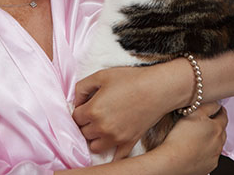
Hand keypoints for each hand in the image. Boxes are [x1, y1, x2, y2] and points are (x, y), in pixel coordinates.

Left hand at [72, 64, 187, 157]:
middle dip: (86, 123)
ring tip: (102, 127)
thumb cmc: (131, 79)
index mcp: (93, 110)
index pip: (75, 117)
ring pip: (94, 146)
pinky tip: (110, 147)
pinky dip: (111, 155)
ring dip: (95, 138)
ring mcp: (115, 138)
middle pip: (83, 132)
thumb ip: (82, 87)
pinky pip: (116, 157)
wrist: (158, 88)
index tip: (86, 105)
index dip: (80, 110)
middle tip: (95, 114)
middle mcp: (102, 128)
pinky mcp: (128, 142)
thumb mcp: (102, 75)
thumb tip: (75, 100)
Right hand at [153, 102, 227, 174]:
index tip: (215, 109)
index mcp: (217, 128)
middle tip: (204, 123)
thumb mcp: (194, 112)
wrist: (173, 161)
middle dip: (215, 125)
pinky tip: (196, 149)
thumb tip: (216, 103)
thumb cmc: (180, 138)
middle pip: (221, 130)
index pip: (223, 115)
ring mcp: (215, 155)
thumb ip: (208, 105)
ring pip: (217, 144)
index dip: (219, 110)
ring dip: (211, 139)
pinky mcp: (209, 165)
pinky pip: (211, 156)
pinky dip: (206, 152)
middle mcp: (219, 142)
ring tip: (197, 137)